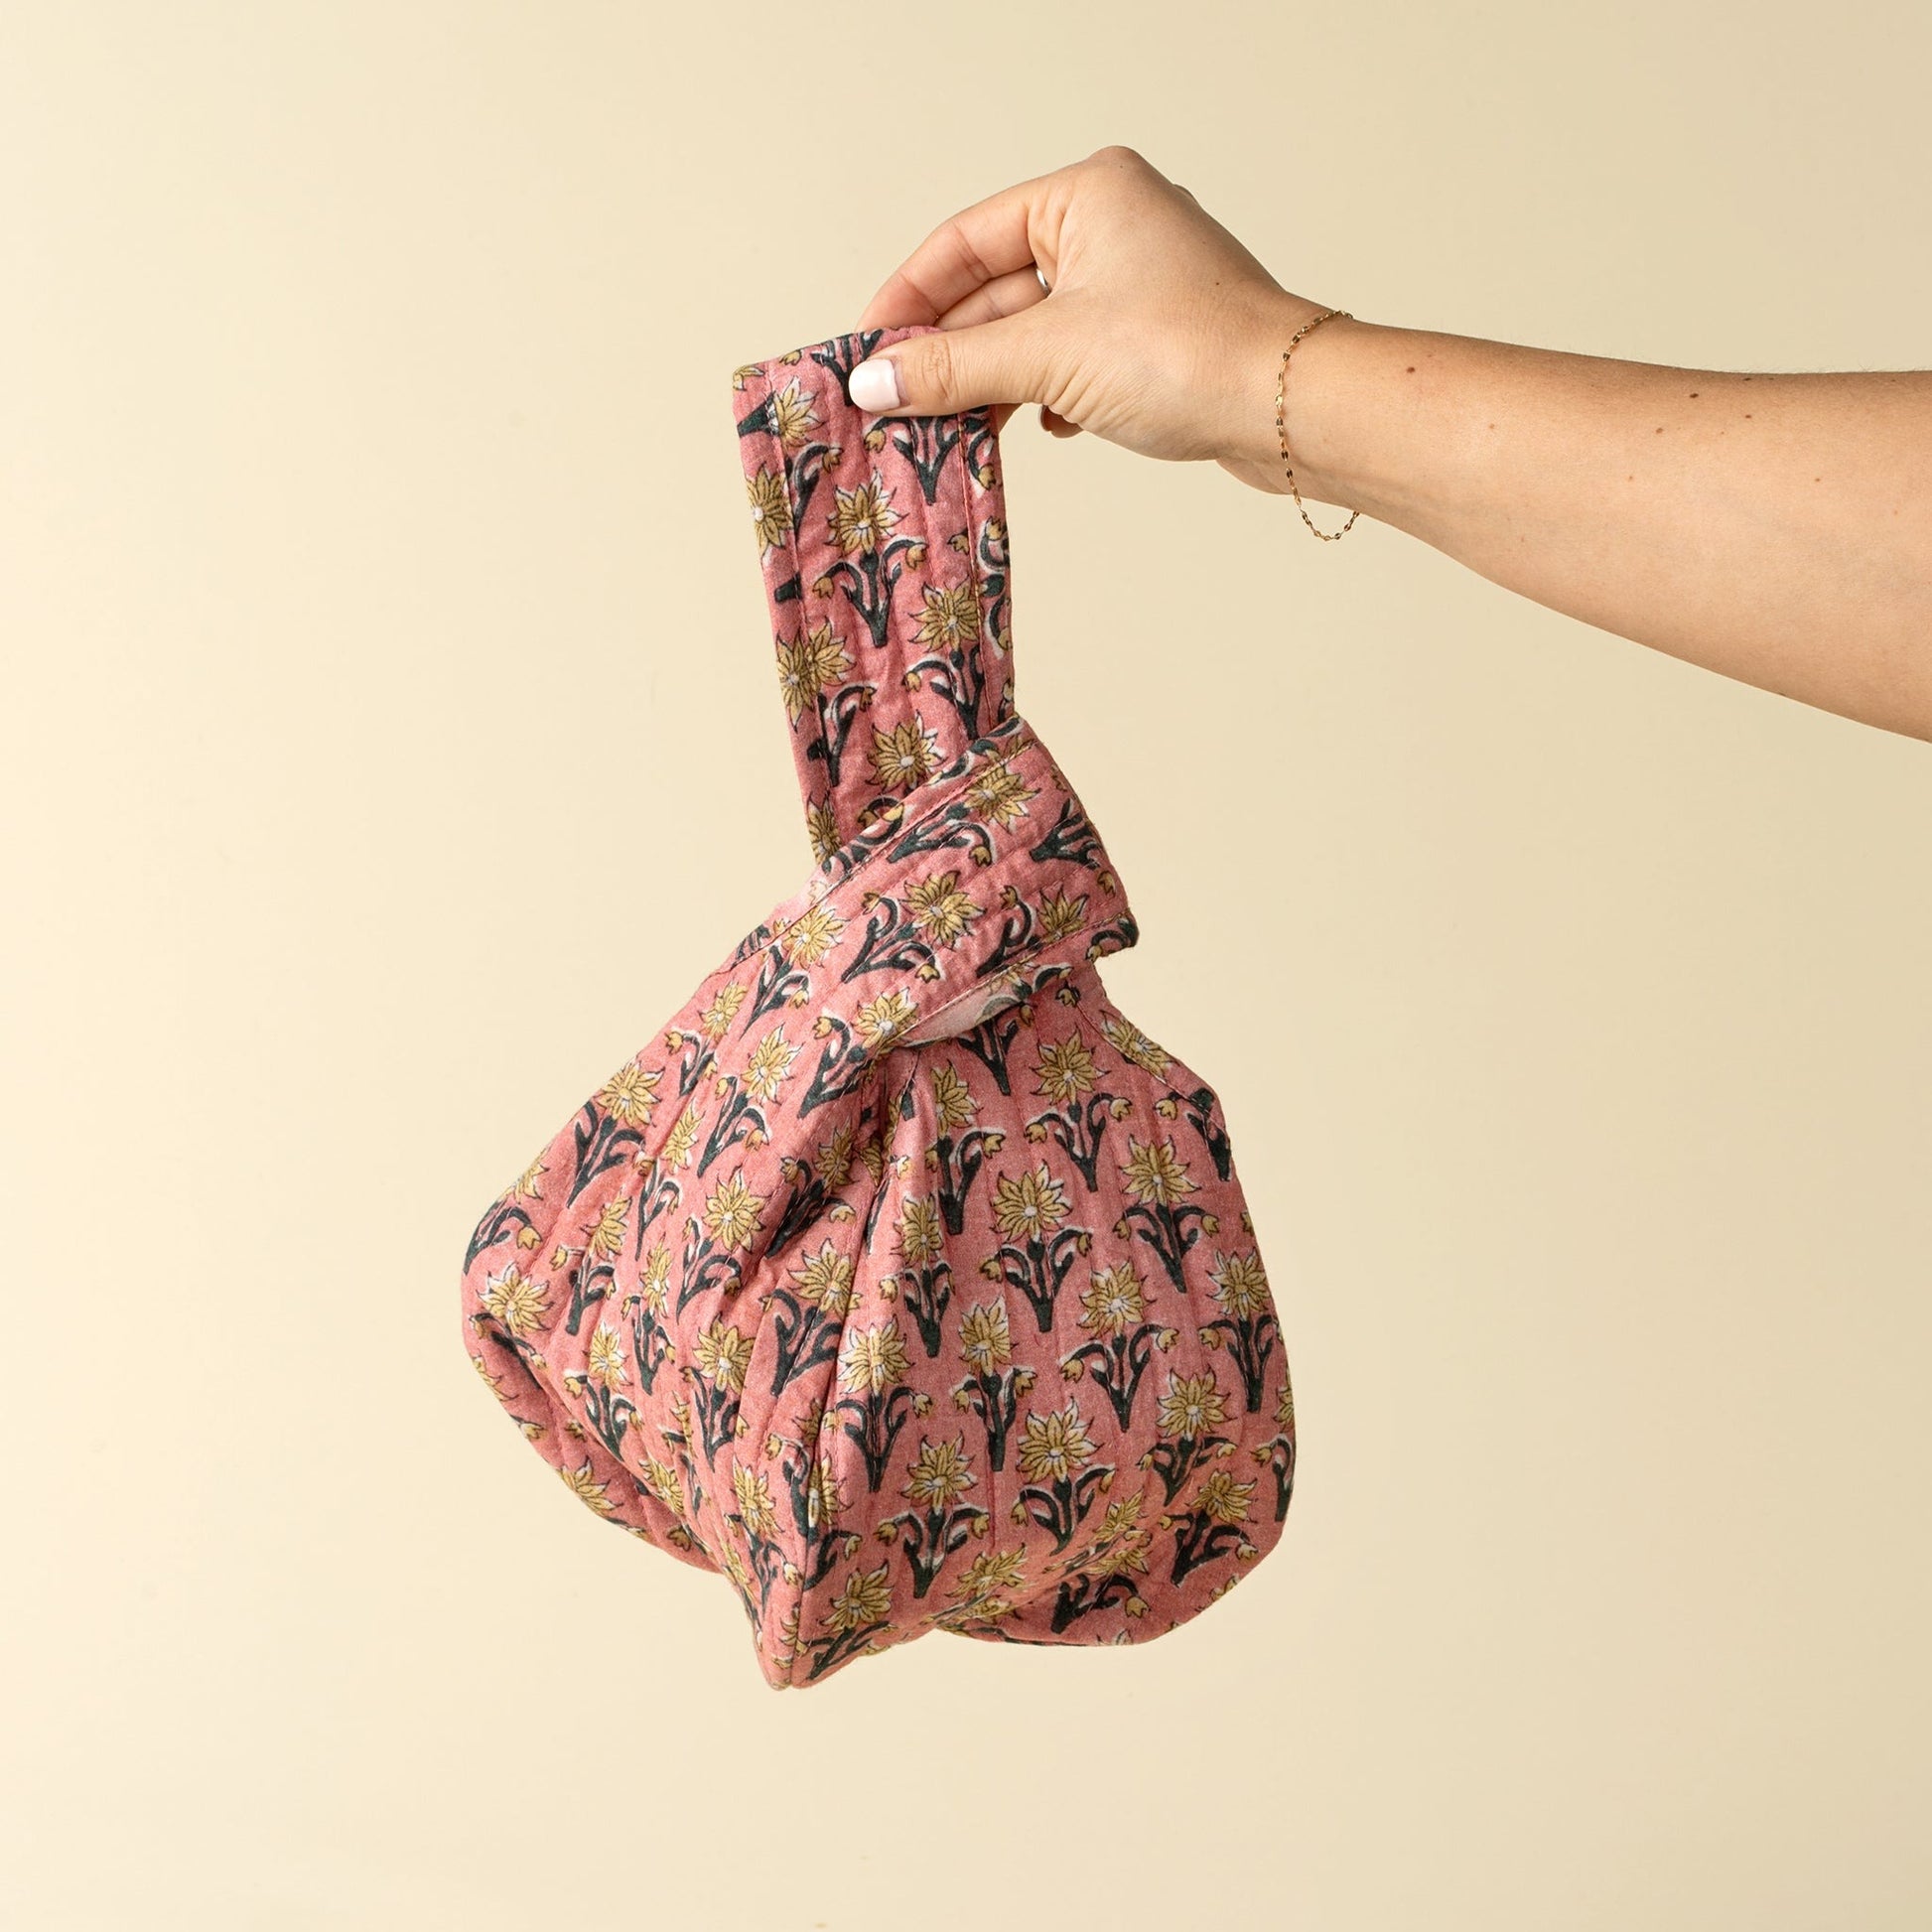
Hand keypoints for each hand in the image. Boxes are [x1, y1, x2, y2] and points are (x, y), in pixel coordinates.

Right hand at [852, 145, 1353, 497]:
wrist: (1288, 408)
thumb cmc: (1185, 354)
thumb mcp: (1047, 357)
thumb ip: (953, 368)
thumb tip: (876, 383)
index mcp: (1085, 194)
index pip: (965, 241)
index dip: (908, 298)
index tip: (866, 351)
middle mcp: (1113, 225)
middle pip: (997, 289)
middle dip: (950, 351)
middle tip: (897, 404)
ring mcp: (1139, 284)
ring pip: (1036, 332)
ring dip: (995, 383)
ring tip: (953, 430)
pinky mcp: (1158, 340)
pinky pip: (1076, 361)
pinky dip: (1048, 396)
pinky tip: (1044, 430)